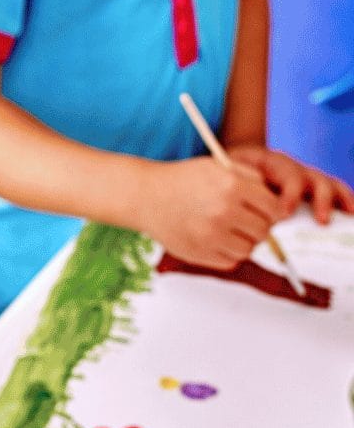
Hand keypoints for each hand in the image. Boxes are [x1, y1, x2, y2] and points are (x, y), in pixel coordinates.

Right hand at [145, 155, 280, 269]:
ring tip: (230, 229)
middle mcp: (222, 211)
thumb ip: (251, 178)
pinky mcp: (199, 253)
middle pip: (263, 231)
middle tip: (246, 220)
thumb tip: (279, 203)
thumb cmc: (185, 180)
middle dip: (259, 226)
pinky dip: (227, 252)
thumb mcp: (219, 166)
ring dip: (244, 241)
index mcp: (231, 186)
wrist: (147, 196)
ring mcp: (210, 235)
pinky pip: (230, 261)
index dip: (272, 210)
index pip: (274, 208)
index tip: (264, 210)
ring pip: (248, 249)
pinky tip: (215, 238)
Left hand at [226, 145, 353, 223]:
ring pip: (328, 184)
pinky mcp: (316, 190)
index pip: (288, 174)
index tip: (284, 214)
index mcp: (272, 163)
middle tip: (320, 220)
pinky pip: (336, 192)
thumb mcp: (228, 181)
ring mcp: (307, 179)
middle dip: (320, 200)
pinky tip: (351, 215)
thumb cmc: (229, 179)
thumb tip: (237, 215)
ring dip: (335, 202)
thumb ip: (235, 192)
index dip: (290, 194)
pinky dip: (346, 202)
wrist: (232, 170)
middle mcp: (294, 169)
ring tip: (339, 219)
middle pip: (313, 178)